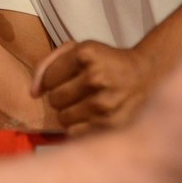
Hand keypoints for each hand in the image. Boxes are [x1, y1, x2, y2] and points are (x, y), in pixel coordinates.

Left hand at [31, 39, 151, 133]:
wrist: (149, 76)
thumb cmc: (107, 62)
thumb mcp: (80, 50)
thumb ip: (49, 64)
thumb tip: (33, 92)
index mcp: (86, 54)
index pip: (48, 78)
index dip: (55, 79)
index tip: (70, 77)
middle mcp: (96, 77)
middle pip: (54, 99)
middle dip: (62, 96)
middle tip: (79, 92)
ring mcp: (104, 103)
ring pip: (62, 118)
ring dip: (70, 113)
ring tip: (86, 104)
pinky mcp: (110, 125)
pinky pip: (75, 132)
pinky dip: (80, 126)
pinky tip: (94, 116)